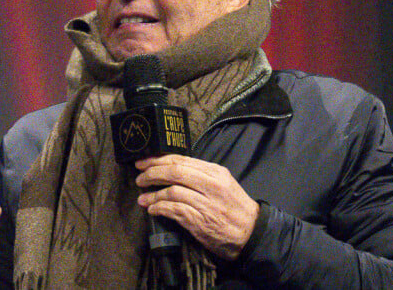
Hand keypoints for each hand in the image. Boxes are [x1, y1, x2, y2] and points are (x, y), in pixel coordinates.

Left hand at [135, 155, 258, 260]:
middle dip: (152, 173)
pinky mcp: (201, 222)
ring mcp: (206, 203)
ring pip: (172, 192)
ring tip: (142, 198)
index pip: (182, 159)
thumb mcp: (222, 182)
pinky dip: (160, 208)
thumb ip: (201, 174)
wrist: (252, 233)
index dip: (158, 160)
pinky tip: (153, 209)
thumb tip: (172, 169)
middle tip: (139, 177)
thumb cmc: (234, 207)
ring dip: (153, 194)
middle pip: (175, 172)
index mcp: (215, 172)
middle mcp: (211, 185)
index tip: (144, 162)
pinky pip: (175, 211)